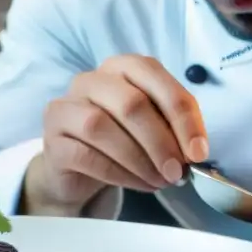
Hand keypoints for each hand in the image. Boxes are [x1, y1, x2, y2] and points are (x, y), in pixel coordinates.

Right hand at [23, 55, 208, 215]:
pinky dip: (119, 173)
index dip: (181, 115)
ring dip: (139, 159)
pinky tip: (138, 184)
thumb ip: (172, 128)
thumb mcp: (152, 128)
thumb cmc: (121, 141)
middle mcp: (89, 81)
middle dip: (161, 141)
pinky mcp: (53, 141)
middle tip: (177, 171)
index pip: (153, 77)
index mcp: (120, 67)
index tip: (198, 151)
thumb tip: (194, 150)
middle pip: (130, 103)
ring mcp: (65, 108)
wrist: (77, 171)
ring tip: (159, 180)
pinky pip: (86, 155)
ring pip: (102, 127)